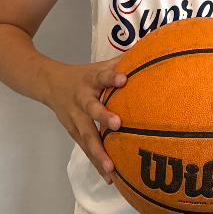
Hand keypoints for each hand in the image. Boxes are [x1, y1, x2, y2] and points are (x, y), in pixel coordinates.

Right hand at [44, 56, 126, 183]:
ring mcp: (76, 118)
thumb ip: (120, 62)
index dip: (112, 76)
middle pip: (92, 108)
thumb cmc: (85, 75)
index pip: (102, 75)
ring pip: (87, 136)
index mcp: (91, 79)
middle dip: (104, 117)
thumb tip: (146, 51)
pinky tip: (109, 177)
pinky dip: (96, 163)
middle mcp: (82, 99)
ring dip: (99, 152)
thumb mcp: (99, 66)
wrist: (51, 84)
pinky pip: (86, 149)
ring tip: (112, 167)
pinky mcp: (73, 133)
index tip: (123, 78)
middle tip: (118, 124)